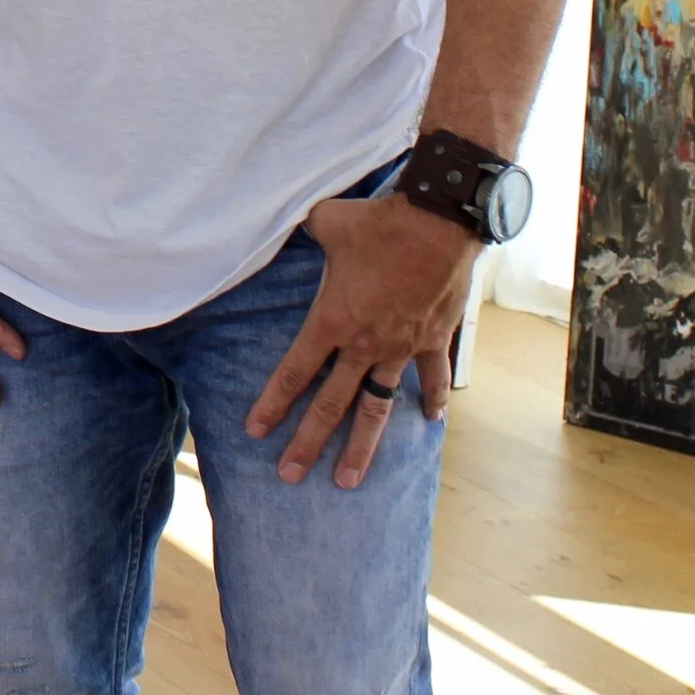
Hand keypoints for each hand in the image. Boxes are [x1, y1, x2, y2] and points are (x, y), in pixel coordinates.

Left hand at [246, 192, 474, 487]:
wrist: (439, 223)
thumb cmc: (378, 223)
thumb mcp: (325, 221)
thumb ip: (304, 228)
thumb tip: (289, 215)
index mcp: (331, 321)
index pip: (293, 372)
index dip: (272, 403)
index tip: (256, 431)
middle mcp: (363, 344)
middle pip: (330, 405)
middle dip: (307, 443)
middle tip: (289, 475)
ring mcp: (400, 348)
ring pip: (377, 408)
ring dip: (362, 446)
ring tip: (348, 480)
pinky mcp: (433, 340)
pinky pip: (431, 379)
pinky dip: (432, 400)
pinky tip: (429, 422)